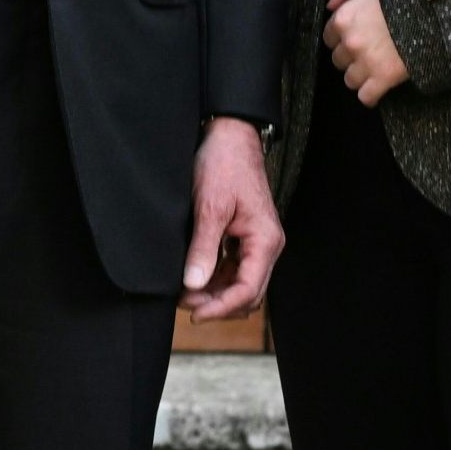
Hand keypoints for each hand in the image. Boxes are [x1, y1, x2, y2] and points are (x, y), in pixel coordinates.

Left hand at [182, 115, 281, 321]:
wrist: (229, 135)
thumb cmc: (224, 165)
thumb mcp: (210, 207)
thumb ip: (203, 248)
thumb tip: (193, 285)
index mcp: (265, 240)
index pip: (249, 290)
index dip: (222, 308)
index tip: (195, 314)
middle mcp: (266, 245)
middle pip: (248, 293)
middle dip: (218, 304)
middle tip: (184, 303)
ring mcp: (257, 242)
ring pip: (240, 283)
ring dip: (215, 293)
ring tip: (184, 293)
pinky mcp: (245, 237)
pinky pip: (234, 269)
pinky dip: (216, 278)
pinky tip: (194, 277)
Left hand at [323, 0, 410, 105]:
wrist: (435, 7)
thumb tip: (331, 5)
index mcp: (345, 18)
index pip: (329, 37)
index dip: (342, 38)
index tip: (356, 36)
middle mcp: (350, 42)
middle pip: (338, 60)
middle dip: (351, 57)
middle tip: (369, 51)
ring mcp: (366, 62)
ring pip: (350, 80)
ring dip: (361, 76)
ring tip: (376, 68)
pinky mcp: (384, 78)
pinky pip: (366, 97)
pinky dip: (371, 95)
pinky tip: (379, 87)